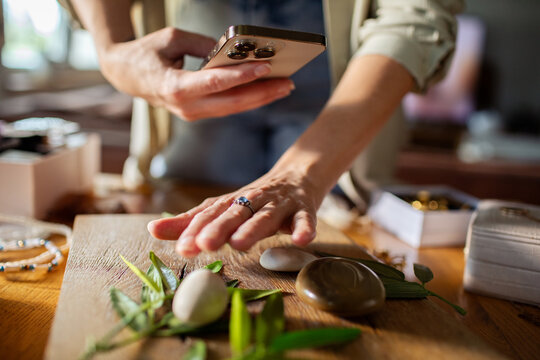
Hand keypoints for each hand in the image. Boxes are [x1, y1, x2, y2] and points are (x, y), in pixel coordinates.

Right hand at [99, 27, 293, 120]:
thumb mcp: (172, 38)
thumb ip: (204, 45)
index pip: (214, 82)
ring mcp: (191, 114)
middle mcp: (185, 106)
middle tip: (288, 83)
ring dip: (260, 98)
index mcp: (173, 87)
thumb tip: (234, 51)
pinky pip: (227, 107)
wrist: (125, 75)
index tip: (265, 68)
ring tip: (284, 86)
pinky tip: (266, 91)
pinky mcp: (198, 113)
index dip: (242, 76)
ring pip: (233, 108)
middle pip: (231, 102)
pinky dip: (247, 99)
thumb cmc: (147, 53)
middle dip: (262, 93)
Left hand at [148, 167, 324, 256]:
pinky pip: (304, 218)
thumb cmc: (254, 201)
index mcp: (230, 202)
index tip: (181, 248)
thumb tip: (151, 229)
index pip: (209, 215)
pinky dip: (304, 228)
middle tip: (204, 244)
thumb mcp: (223, 209)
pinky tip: (301, 239)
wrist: (297, 176)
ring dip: (253, 229)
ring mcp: (278, 204)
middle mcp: (252, 200)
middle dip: (219, 228)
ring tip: (240, 244)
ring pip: (265, 216)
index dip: (195, 230)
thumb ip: (190, 222)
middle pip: (234, 214)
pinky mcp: (303, 208)